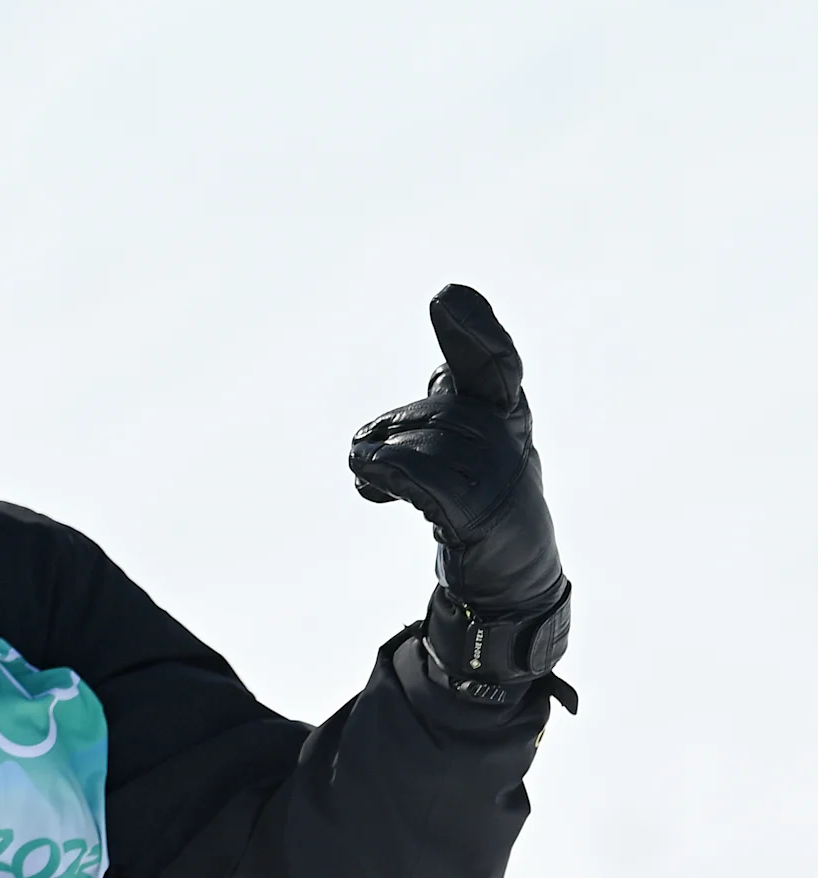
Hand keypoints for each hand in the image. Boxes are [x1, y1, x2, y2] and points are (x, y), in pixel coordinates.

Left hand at [349, 285, 570, 692]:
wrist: (507, 581)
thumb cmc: (476, 501)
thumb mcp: (462, 444)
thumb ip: (447, 400)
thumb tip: (443, 359)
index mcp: (506, 409)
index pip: (490, 361)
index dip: (471, 330)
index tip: (447, 296)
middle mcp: (508, 436)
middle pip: (421, 414)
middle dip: (386, 436)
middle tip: (377, 464)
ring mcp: (498, 475)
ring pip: (408, 446)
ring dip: (376, 467)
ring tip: (378, 488)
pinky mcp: (478, 513)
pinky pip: (414, 476)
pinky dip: (381, 475)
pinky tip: (368, 484)